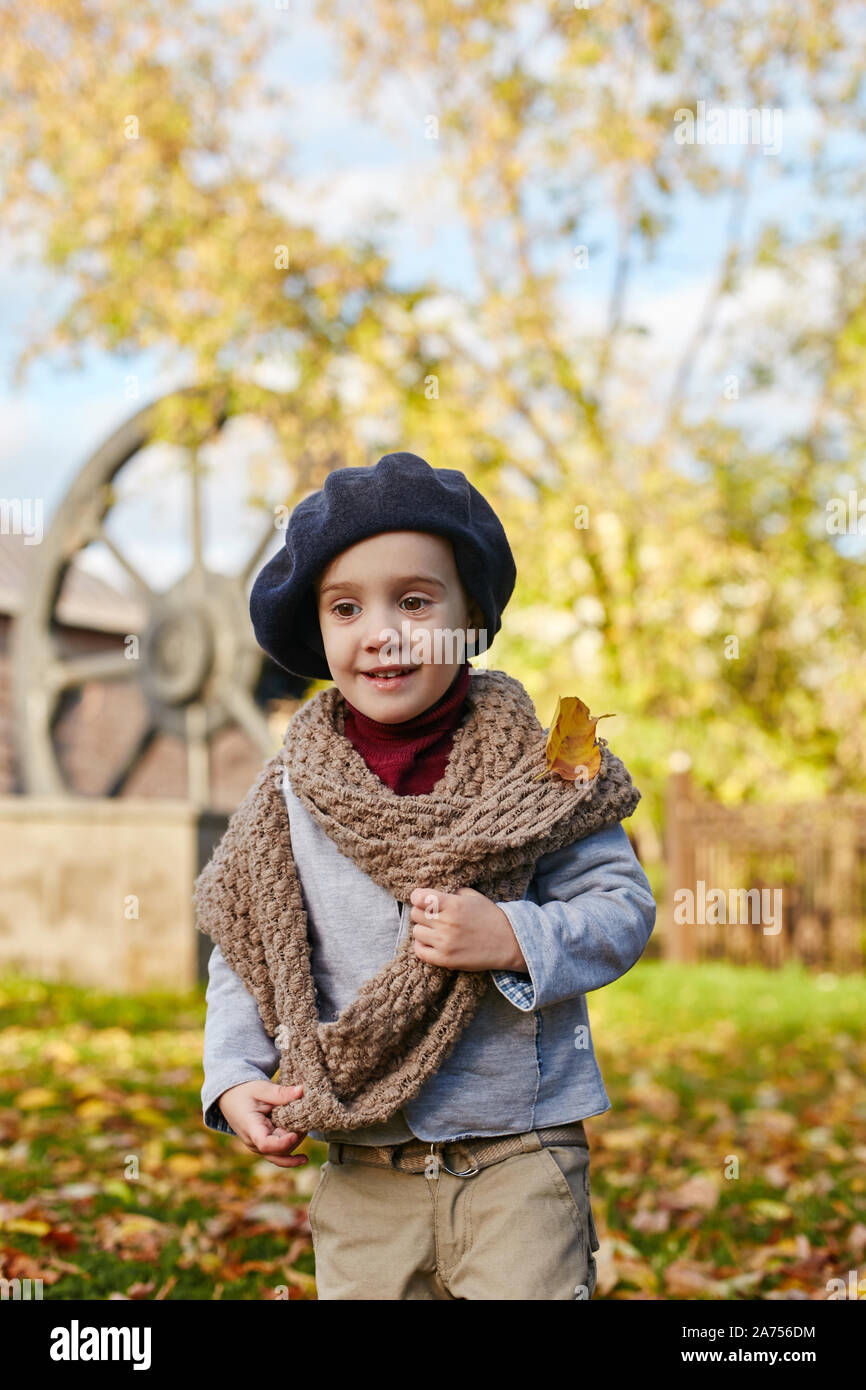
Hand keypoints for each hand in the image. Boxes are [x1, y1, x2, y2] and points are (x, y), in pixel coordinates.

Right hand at [217, 1081, 308, 1167]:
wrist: (229, 1098)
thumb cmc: (244, 1092)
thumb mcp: (261, 1088)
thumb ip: (280, 1093)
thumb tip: (301, 1090)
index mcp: (251, 1128)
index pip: (265, 1144)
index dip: (282, 1143)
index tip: (295, 1134)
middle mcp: (254, 1142)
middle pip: (278, 1151)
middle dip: (295, 1140)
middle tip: (307, 1122)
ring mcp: (258, 1147)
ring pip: (280, 1155)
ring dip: (295, 1144)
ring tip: (305, 1126)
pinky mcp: (264, 1146)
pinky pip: (278, 1154)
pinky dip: (291, 1152)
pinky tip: (303, 1158)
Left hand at [409, 886, 527, 971]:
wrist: (509, 943)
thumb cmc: (490, 917)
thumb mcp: (473, 897)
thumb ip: (452, 893)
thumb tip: (433, 894)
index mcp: (454, 905)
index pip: (419, 897)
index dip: (418, 897)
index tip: (422, 899)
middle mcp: (447, 923)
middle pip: (415, 914)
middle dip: (422, 912)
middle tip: (433, 915)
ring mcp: (445, 943)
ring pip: (416, 932)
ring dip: (424, 929)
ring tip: (435, 930)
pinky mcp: (446, 960)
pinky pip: (420, 951)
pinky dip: (423, 946)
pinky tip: (432, 943)